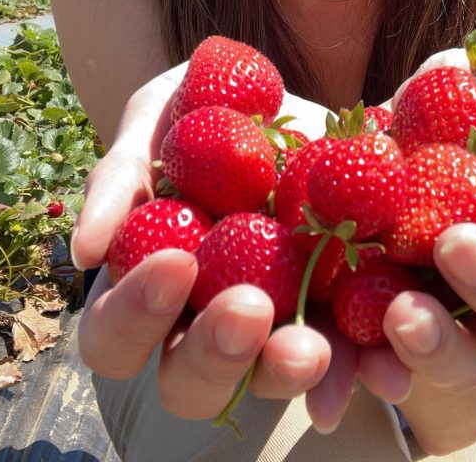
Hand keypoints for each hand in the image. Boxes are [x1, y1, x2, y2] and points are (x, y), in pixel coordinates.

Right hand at [72, 67, 338, 421]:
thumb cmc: (191, 111)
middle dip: (218, 356)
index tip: (175, 263)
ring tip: (315, 350)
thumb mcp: (152, 121)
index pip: (115, 335)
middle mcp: (203, 321)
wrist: (275, 96)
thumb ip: (119, 178)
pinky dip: (368, 363)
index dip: (137, 314)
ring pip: (270, 378)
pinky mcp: (334, 305)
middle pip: (190, 379)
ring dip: (290, 374)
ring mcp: (272, 320)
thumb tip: (85, 248)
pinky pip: (350, 349)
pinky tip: (390, 364)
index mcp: (147, 290)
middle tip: (249, 311)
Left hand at [346, 49, 475, 454]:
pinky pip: (386, 370)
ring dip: (438, 345)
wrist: (396, 134)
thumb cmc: (469, 114)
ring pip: (467, 366)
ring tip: (401, 311)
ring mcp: (463, 335)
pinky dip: (369, 368)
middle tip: (454, 245)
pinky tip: (353, 362)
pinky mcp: (396, 342)